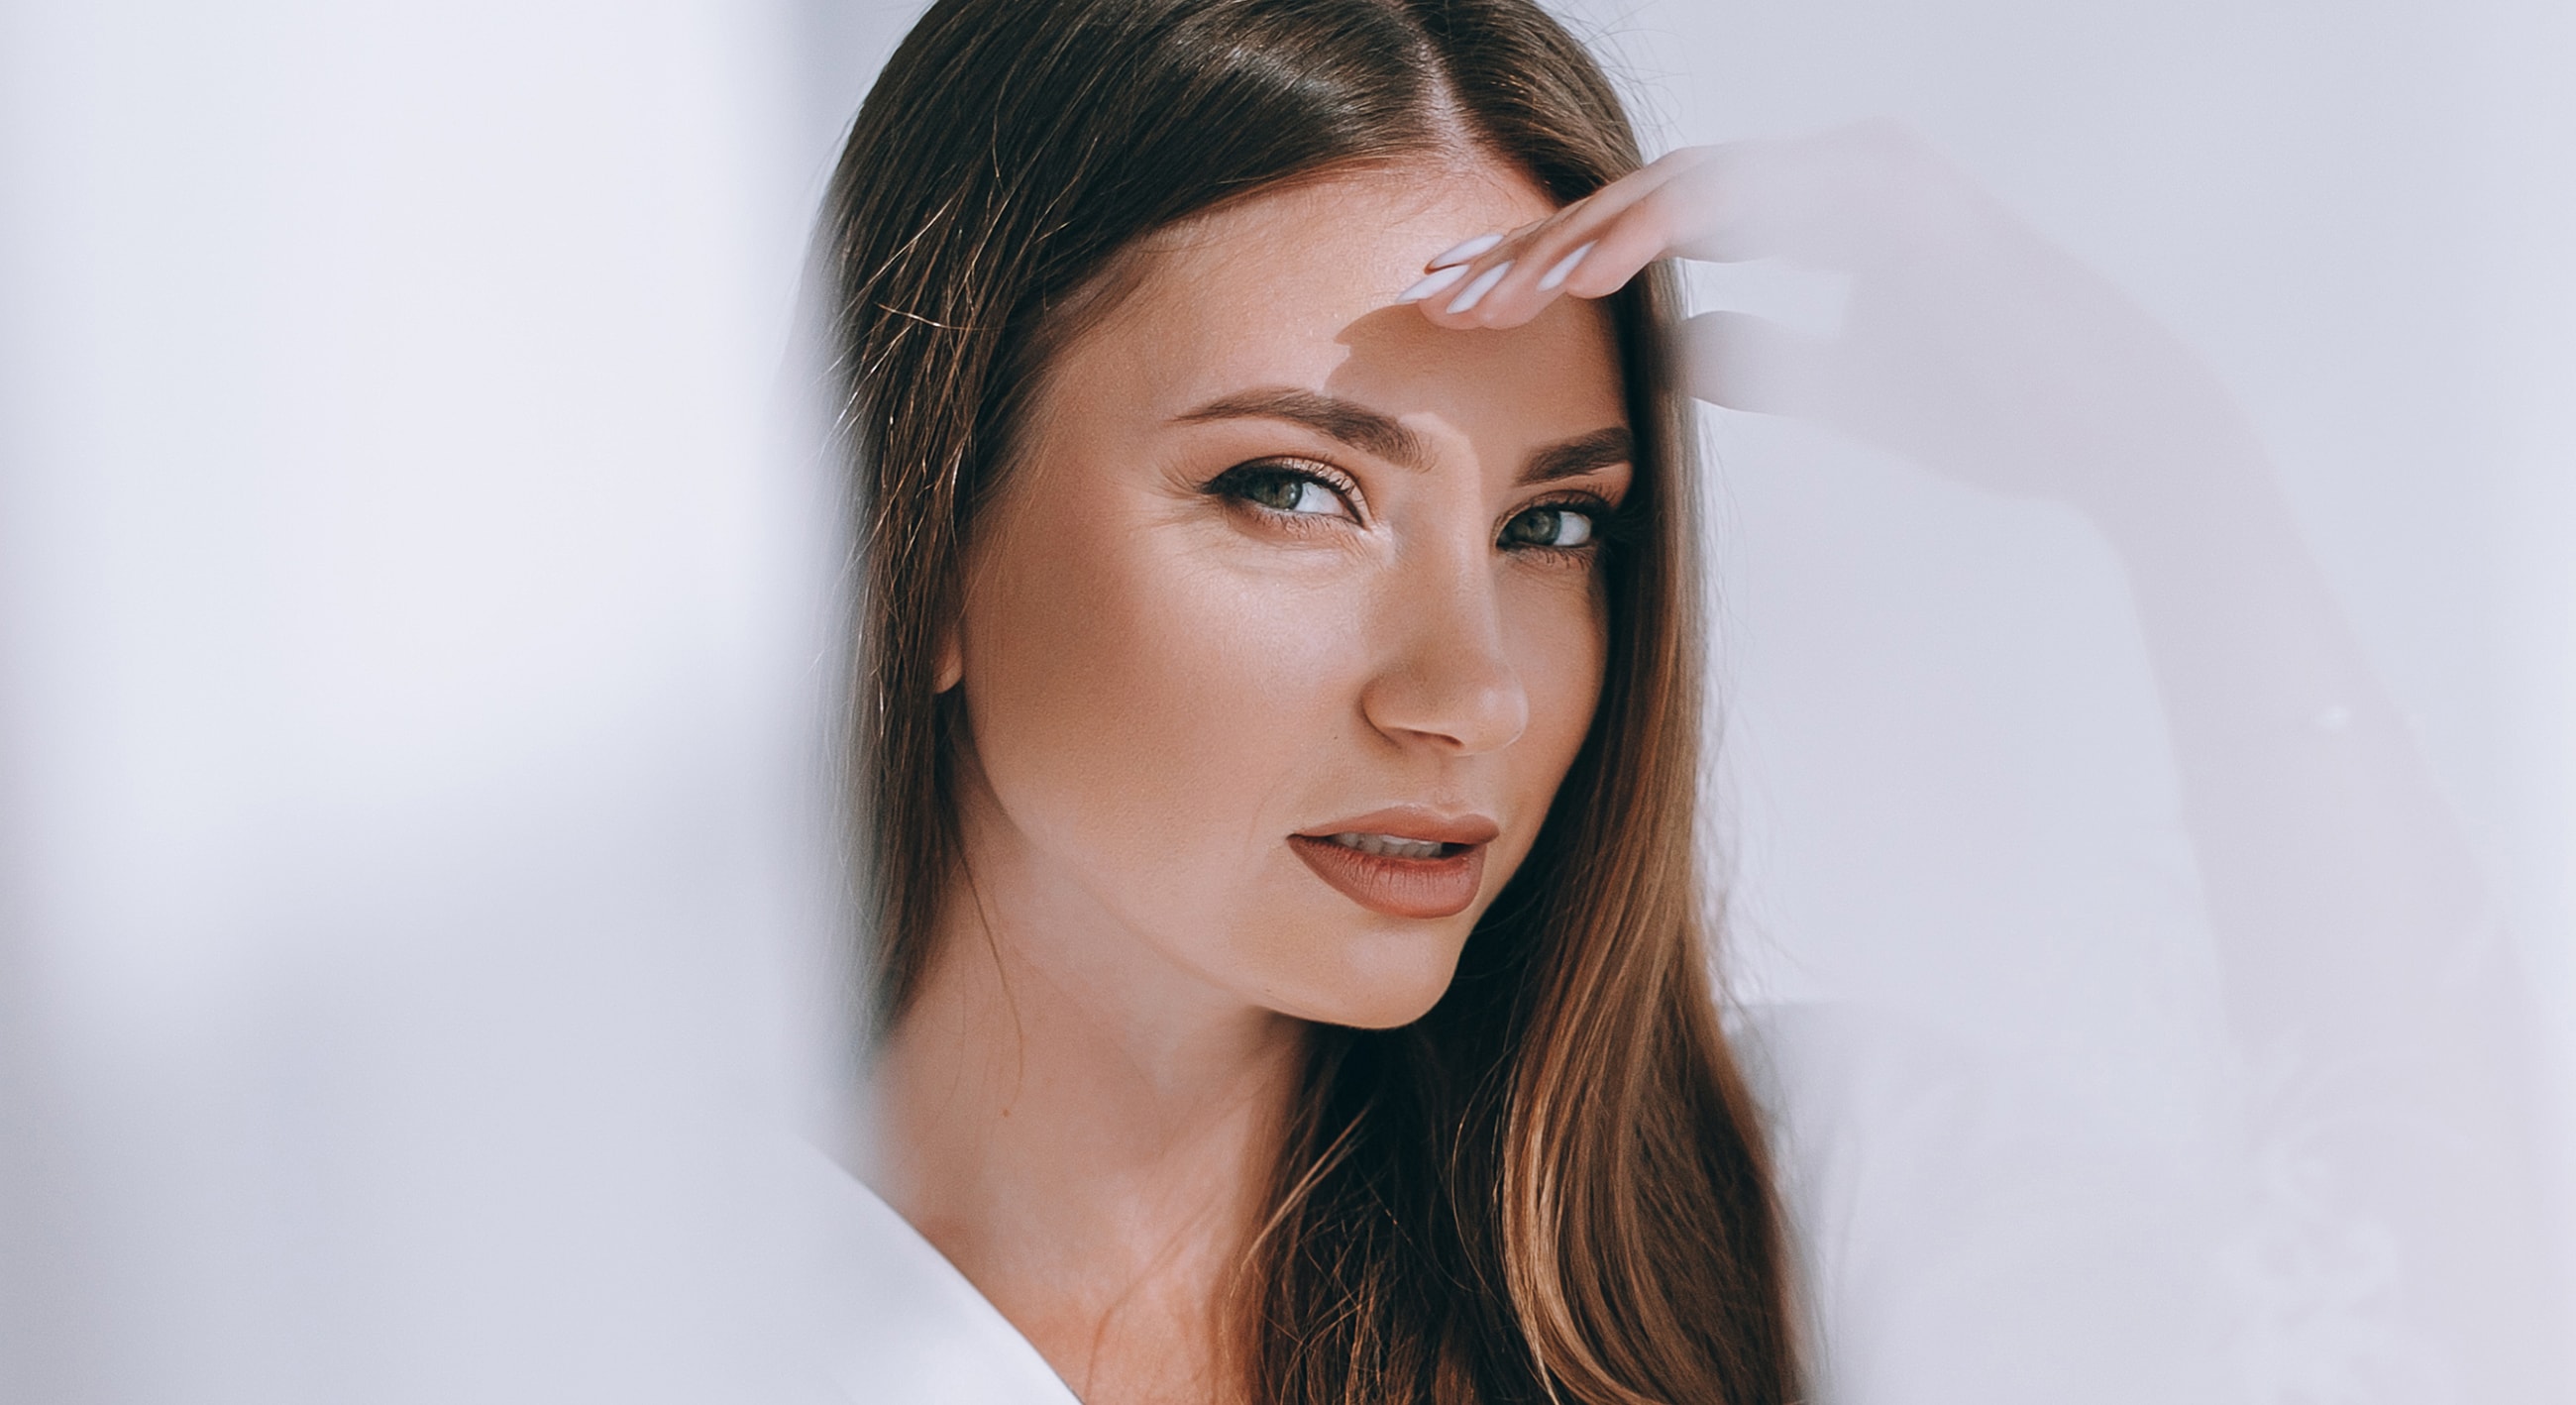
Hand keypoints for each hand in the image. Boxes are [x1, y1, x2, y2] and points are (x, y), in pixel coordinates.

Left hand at [1405, 121, 2260, 521]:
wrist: (2113, 438)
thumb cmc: (1993, 414)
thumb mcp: (1831, 386)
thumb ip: (1746, 353)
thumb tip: (1657, 347)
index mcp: (1822, 208)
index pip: (1660, 227)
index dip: (1557, 264)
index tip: (1469, 308)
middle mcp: (1837, 170)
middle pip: (1649, 195)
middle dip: (1538, 246)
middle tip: (1439, 292)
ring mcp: (1865, 167)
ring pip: (1680, 186)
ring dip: (1575, 239)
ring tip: (1489, 294)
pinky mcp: (1890, 189)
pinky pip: (1743, 199)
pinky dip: (1652, 232)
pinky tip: (1577, 276)